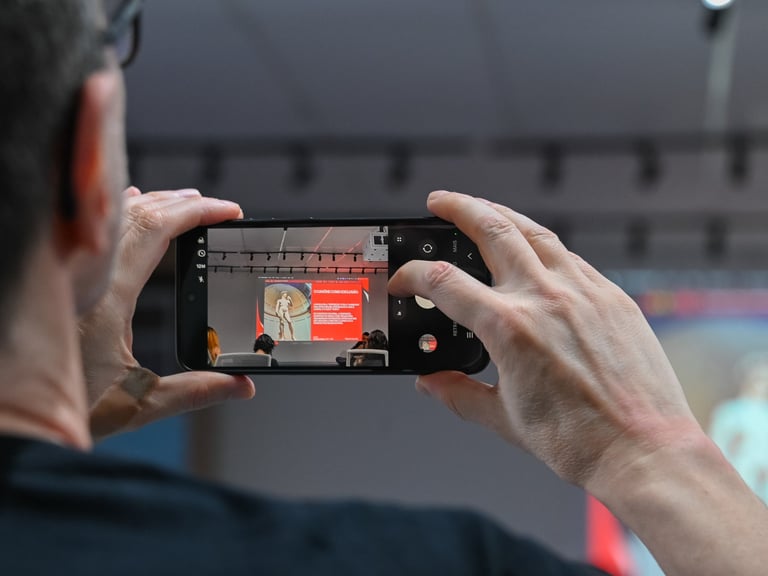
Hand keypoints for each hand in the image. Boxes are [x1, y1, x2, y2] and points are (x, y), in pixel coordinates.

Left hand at [80, 188, 254, 439]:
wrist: (11, 418)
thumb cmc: (63, 412)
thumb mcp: (139, 404)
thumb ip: (196, 392)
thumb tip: (244, 387)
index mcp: (106, 296)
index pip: (157, 230)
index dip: (197, 213)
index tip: (229, 212)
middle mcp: (82, 276)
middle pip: (137, 215)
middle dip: (181, 204)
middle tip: (216, 207)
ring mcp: (65, 274)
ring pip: (110, 218)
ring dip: (152, 204)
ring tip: (183, 202)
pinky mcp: (57, 280)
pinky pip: (90, 230)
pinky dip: (118, 213)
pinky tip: (129, 206)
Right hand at [389, 190, 699, 489]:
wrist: (643, 449)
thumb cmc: (578, 440)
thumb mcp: (503, 418)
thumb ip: (458, 394)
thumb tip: (430, 383)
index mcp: (509, 328)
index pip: (444, 283)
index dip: (412, 277)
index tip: (403, 282)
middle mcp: (545, 298)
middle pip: (491, 229)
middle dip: (457, 208)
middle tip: (438, 202)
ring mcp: (583, 291)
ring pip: (534, 232)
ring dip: (501, 214)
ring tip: (482, 209)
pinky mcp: (612, 296)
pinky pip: (570, 257)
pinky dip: (542, 246)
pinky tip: (534, 253)